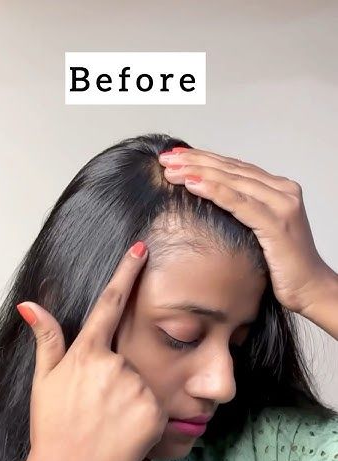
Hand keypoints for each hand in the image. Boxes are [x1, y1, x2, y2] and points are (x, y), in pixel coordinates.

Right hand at [16, 243, 167, 460]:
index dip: (126, 272)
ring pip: (142, 383)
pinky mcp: (155, 410)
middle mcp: (114, 365)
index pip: (109, 303)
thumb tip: (29, 304)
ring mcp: (136, 388)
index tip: (142, 249)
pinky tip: (125, 432)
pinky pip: (156, 406)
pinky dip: (144, 417)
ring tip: (109, 422)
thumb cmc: (54, 428)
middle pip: (127, 359)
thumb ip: (46, 340)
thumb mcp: (45, 382)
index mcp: (86, 353)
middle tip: (98, 409)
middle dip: (117, 379)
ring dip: (130, 399)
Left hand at [158, 147, 333, 314]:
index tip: (176, 156)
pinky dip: (215, 191)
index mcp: (278, 189)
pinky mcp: (276, 223)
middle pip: (231, 169)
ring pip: (233, 181)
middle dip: (195, 161)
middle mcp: (282, 191)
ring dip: (198, 172)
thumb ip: (243, 213)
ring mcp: (281, 205)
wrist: (310, 288)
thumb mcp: (259, 233)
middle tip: (166, 157)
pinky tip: (193, 184)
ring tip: (172, 169)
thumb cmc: (283, 266)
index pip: (235, 168)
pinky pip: (239, 203)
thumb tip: (211, 205)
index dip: (204, 159)